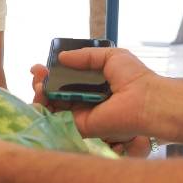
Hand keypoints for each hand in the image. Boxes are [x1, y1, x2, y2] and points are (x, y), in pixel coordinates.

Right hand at [30, 47, 159, 144]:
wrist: (145, 100)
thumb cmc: (133, 77)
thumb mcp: (110, 56)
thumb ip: (85, 56)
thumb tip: (61, 57)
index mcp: (94, 85)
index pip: (66, 81)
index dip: (52, 74)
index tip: (41, 67)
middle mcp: (85, 100)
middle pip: (56, 93)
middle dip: (42, 83)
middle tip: (37, 73)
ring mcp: (81, 114)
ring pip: (53, 105)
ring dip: (40, 93)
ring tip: (37, 83)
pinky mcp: (79, 126)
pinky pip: (57, 119)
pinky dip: (44, 108)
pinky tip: (39, 94)